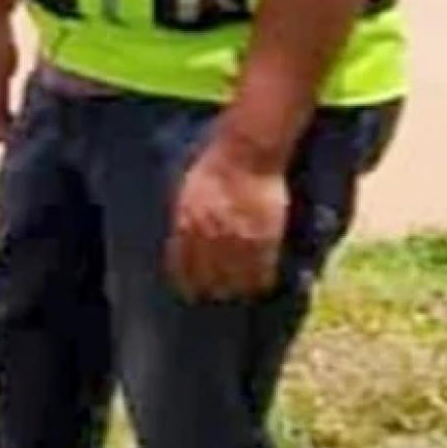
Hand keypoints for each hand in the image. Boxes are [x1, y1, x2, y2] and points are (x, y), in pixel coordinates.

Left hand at [167, 133, 289, 300]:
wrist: (245, 152)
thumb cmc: (214, 166)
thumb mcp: (188, 193)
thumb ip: (186, 220)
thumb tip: (184, 242)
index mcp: (186, 223)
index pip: (182, 265)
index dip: (187, 282)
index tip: (190, 292)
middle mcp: (208, 234)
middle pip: (208, 277)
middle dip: (212, 289)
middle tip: (217, 295)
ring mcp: (237, 237)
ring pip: (236, 279)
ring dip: (237, 288)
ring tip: (240, 293)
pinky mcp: (264, 236)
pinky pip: (262, 270)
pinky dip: (262, 280)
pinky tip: (262, 283)